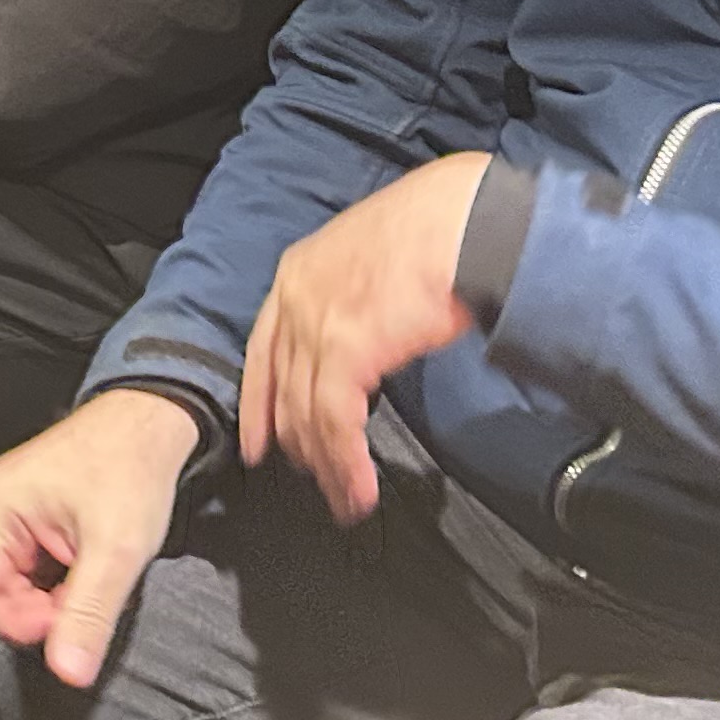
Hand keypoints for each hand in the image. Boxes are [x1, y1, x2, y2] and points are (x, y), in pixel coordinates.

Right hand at [0, 387, 200, 688]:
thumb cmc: (129, 468)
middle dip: (31, 613)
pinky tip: (83, 572)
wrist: (148, 422)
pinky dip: (50, 584)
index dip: (17, 623)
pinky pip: (20, 568)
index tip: (66, 623)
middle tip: (81, 606)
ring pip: (5, 584)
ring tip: (89, 582)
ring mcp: (0, 512)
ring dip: (45, 599)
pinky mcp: (20, 517)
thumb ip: (88, 613)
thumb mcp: (116, 551)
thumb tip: (68, 674)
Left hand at [239, 151, 489, 521]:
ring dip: (328, 465)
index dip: (259, 403)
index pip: (262, 351)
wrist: (461, 219)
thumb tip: (367, 341)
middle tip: (316, 482)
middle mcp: (295, 297)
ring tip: (346, 501)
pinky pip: (337, 421)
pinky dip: (347, 461)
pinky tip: (360, 487)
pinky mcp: (347, 348)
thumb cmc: (435, 230)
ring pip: (306, 413)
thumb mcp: (370, 260)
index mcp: (298, 273)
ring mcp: (315, 322)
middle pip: (283, 389)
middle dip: (298, 443)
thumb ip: (353, 302)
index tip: (258, 444)